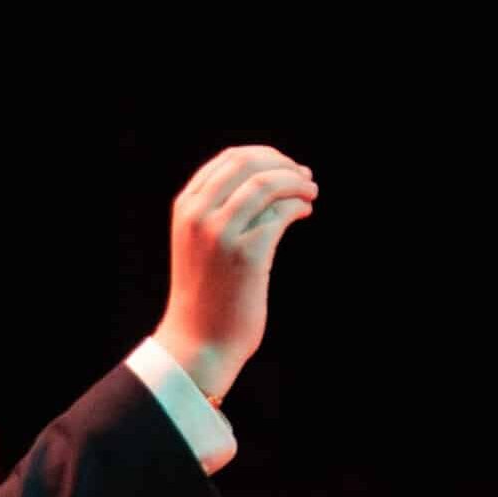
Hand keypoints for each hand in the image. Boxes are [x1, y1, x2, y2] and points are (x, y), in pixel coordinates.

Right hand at [153, 145, 317, 397]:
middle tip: (304, 178)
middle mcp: (198, 215)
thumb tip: (273, 176)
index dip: (266, 156)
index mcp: (186, 207)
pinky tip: (305, 211)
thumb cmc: (208, 292)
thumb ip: (222, 210)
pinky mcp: (246, 255)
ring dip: (296, 182)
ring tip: (311, 192)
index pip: (229, 159)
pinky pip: (281, 214)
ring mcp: (220, 233)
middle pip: (248, 163)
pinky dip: (299, 206)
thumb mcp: (203, 243)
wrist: (198, 340)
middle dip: (283, 165)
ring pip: (266, 184)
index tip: (287, 168)